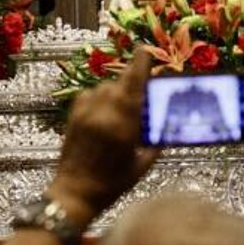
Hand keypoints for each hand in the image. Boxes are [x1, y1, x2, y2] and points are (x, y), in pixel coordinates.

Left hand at [47, 49, 158, 225]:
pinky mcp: (73, 115)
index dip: (140, 64)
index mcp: (123, 126)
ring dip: (116, 91)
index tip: (145, 50)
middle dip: (132, 81)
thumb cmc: (112, 184)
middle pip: (121, 83)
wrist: (74, 194)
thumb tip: (170, 122)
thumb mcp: (142, 165)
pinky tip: (104, 111)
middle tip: (141, 89)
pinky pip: (89, 94)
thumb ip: (157, 141)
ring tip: (122, 108)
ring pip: (105, 87)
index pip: (134, 85)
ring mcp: (86, 113)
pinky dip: (99, 97)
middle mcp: (104, 114)